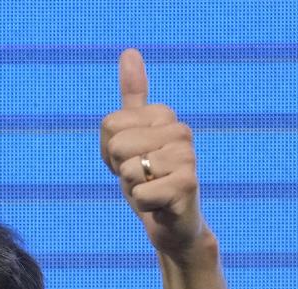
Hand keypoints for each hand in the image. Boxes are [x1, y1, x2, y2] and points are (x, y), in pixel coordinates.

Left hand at [100, 48, 205, 258]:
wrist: (173, 227)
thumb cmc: (149, 183)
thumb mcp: (130, 141)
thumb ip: (131, 100)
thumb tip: (129, 52)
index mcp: (164, 116)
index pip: (110, 124)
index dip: (110, 152)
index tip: (131, 162)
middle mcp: (180, 130)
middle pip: (117, 144)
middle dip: (120, 170)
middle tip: (141, 180)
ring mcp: (187, 156)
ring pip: (127, 170)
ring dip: (132, 189)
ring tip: (151, 191)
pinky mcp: (187, 185)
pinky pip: (139, 194)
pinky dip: (143, 206)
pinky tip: (159, 206)